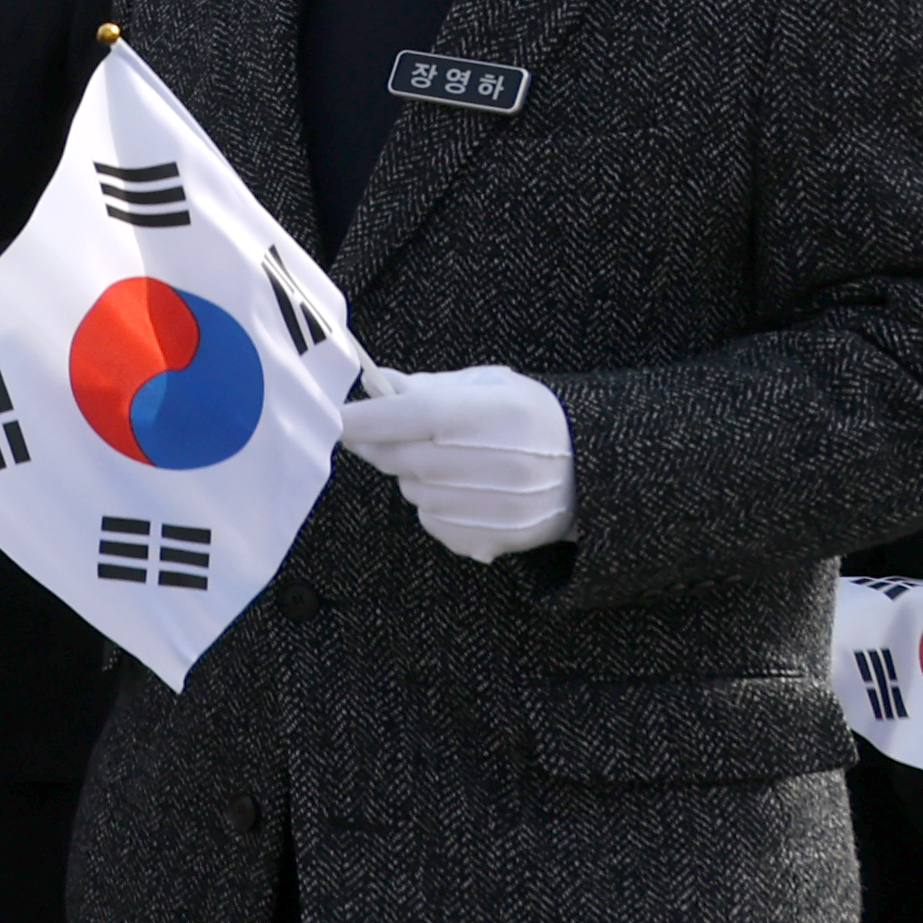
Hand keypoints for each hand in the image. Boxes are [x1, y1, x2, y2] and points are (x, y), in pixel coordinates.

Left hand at [337, 364, 578, 561]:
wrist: (592, 470)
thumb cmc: (532, 419)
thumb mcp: (491, 385)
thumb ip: (429, 386)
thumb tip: (378, 385)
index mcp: (487, 413)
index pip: (404, 415)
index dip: (360, 418)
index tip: (331, 417)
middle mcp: (491, 461)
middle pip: (399, 457)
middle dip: (386, 445)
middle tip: (399, 434)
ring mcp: (492, 505)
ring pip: (413, 491)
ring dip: (415, 477)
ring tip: (453, 463)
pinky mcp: (492, 538)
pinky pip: (433, 523)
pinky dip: (436, 508)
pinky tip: (468, 491)